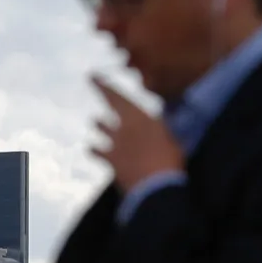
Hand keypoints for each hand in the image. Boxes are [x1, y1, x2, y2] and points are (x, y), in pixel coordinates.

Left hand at [90, 75, 183, 190]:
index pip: (122, 97)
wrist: (155, 186)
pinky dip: (93, 149)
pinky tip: (90, 148)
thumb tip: (159, 119)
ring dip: (100, 123)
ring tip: (95, 121)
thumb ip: (161, 128)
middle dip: (101, 89)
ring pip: (101, 126)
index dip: (106, 85)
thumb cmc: (170, 161)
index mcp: (142, 117)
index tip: (95, 75)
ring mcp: (116, 142)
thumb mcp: (172, 139)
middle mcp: (126, 125)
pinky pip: (96, 151)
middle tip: (91, 79)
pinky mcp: (110, 160)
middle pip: (111, 103)